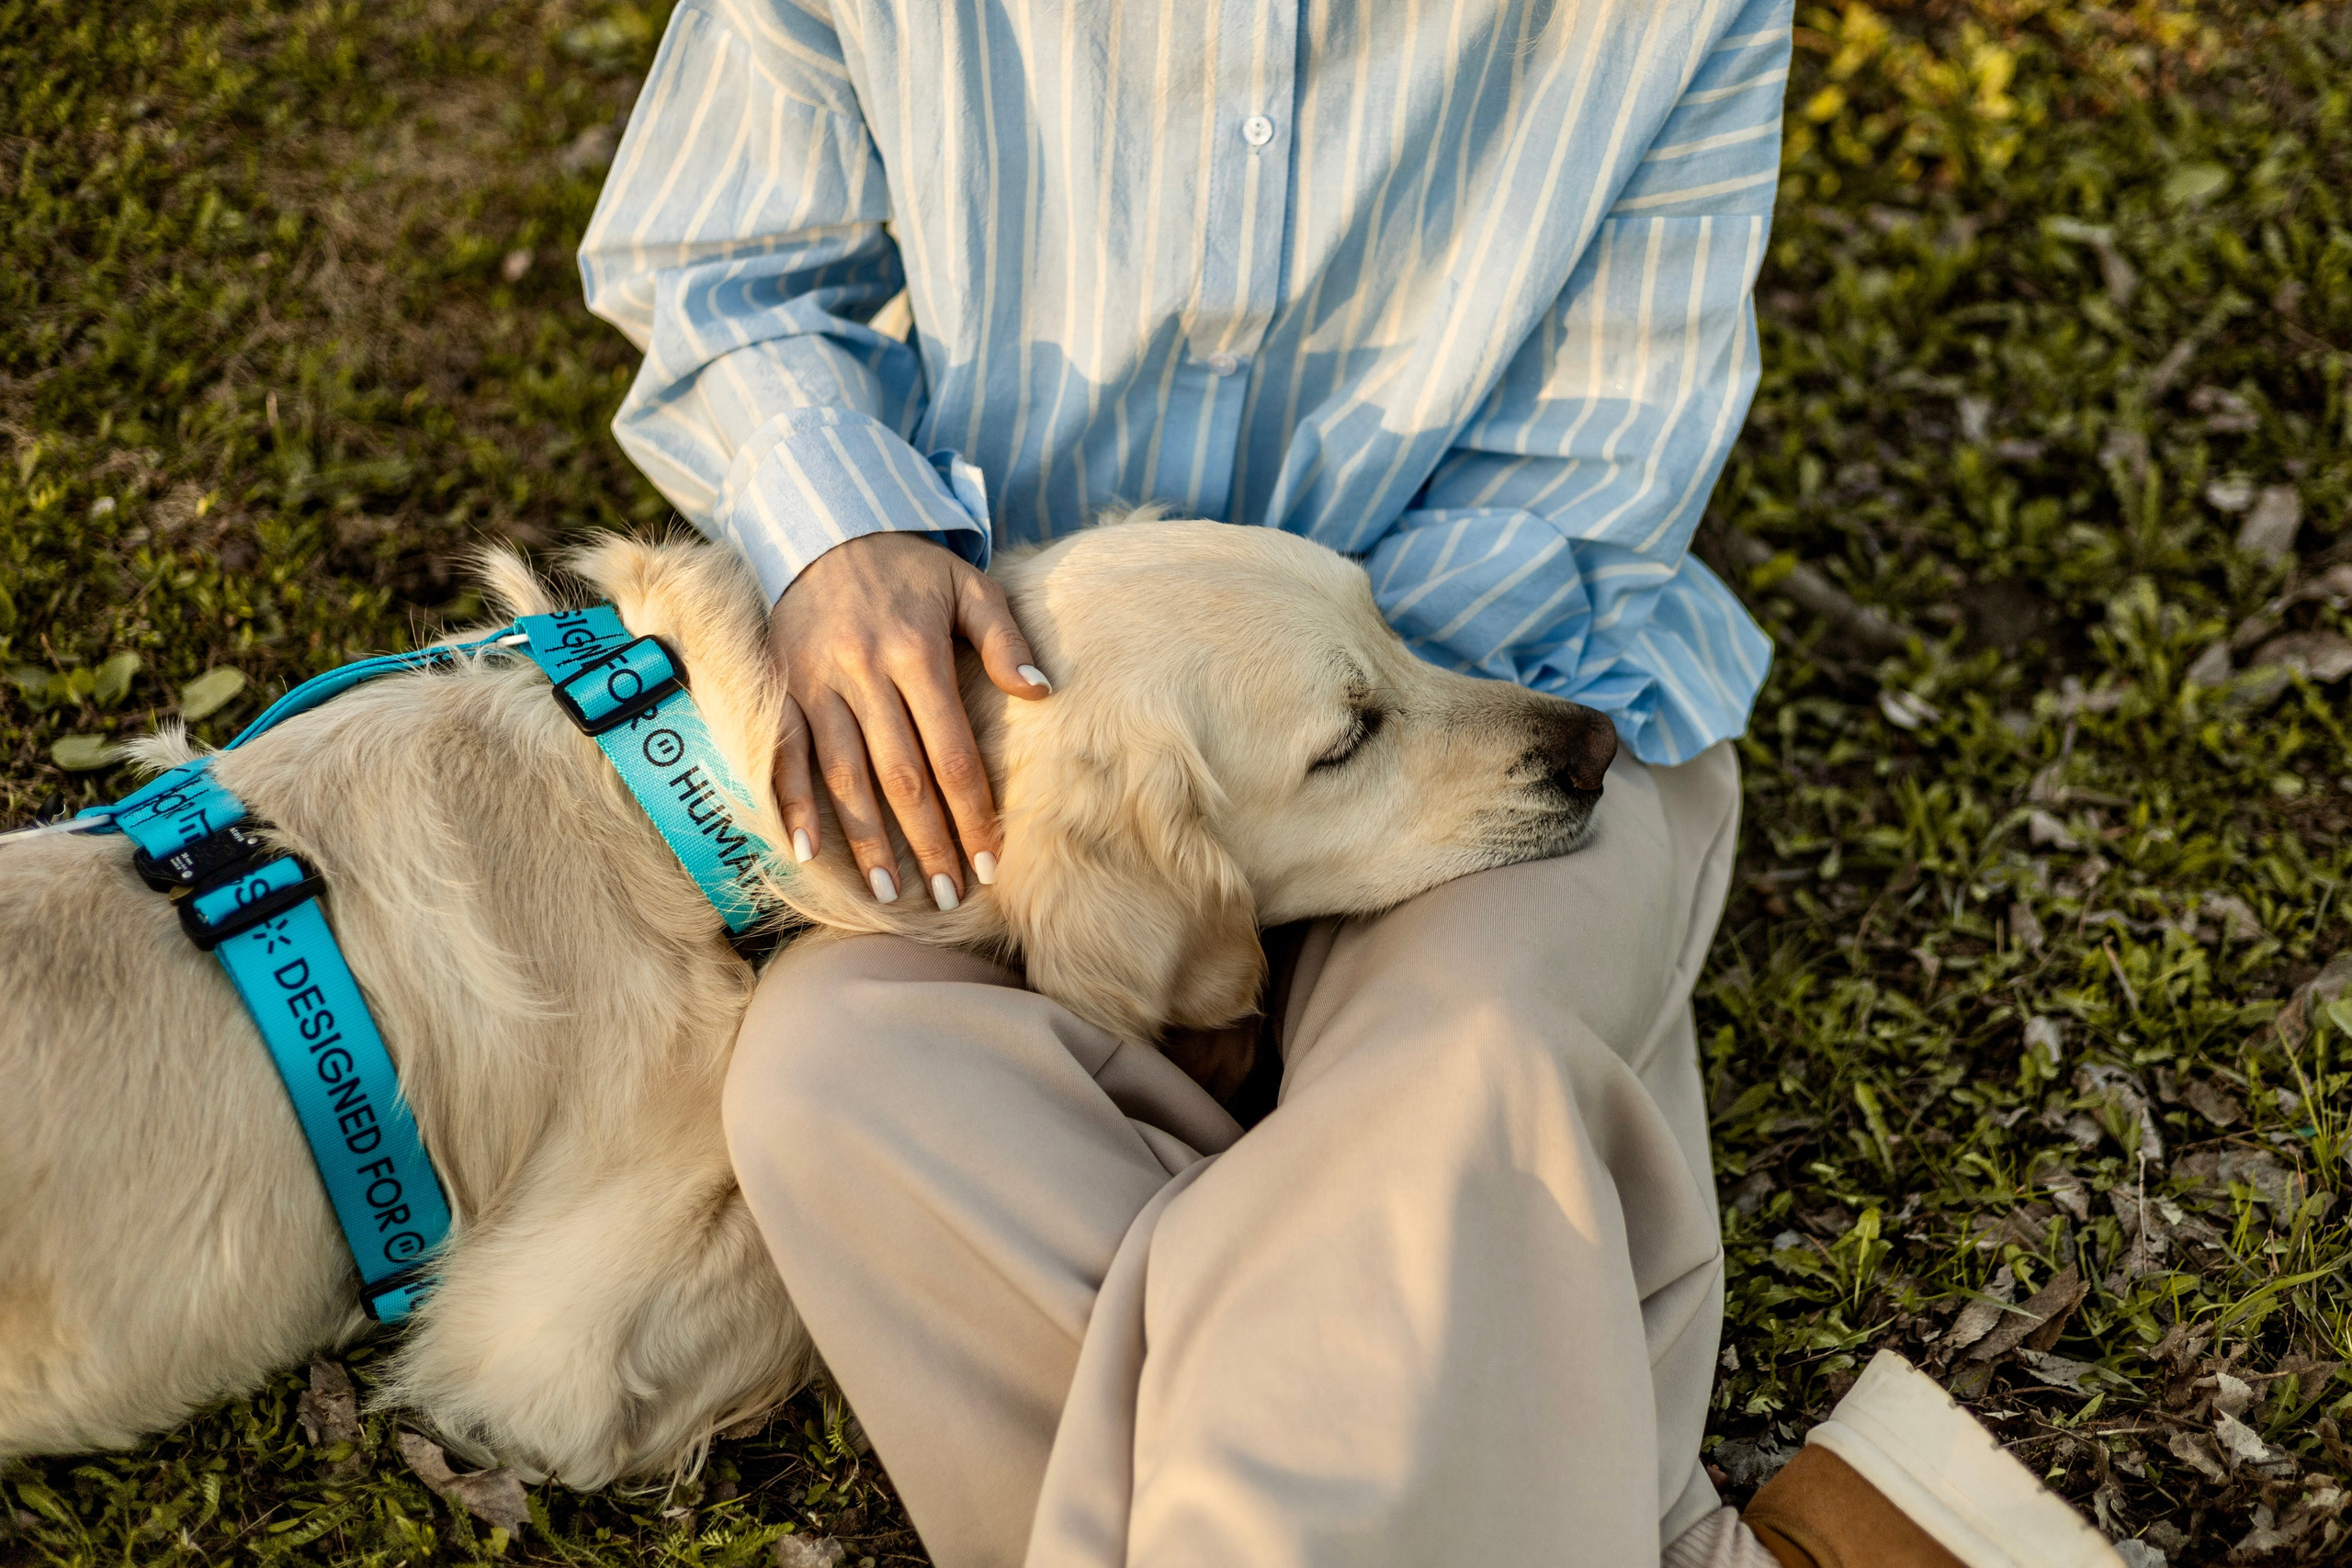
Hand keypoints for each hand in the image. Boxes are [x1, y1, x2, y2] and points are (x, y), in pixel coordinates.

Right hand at [770, 532, 1049, 904]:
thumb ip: (1005, 638)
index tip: (991, 863)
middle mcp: (862, 672)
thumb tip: (1041, 693)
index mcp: (915, 650)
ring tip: (891, 893)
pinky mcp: (779, 687)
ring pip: (843, 774)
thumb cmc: (909, 569)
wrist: (823, 528)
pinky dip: (790, 803)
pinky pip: (784, 753)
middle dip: (928, 841)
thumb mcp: (968, 586)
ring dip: (866, 839)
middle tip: (949, 895)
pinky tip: (807, 852)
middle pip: (900, 775)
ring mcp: (815, 682)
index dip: (972, 813)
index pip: (951, 751)